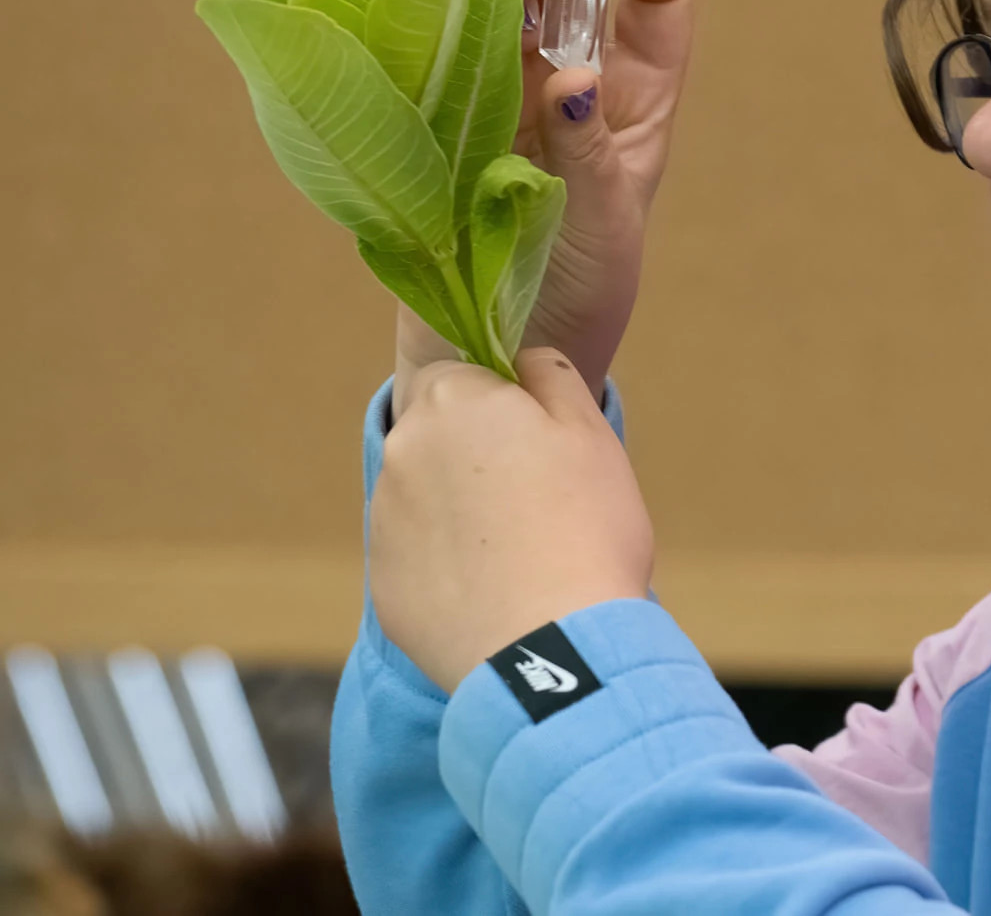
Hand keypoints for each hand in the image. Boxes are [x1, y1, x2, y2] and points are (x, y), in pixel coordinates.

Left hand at [372, 348, 655, 692]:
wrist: (551, 647)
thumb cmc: (585, 528)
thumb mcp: (591, 433)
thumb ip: (551, 375)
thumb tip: (521, 360)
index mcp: (453, 401)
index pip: (463, 375)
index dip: (504, 404)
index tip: (539, 442)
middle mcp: (402, 449)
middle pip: (437, 433)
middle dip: (475, 452)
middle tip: (534, 496)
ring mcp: (384, 518)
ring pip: (425, 493)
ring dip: (459, 507)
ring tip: (517, 550)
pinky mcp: (383, 580)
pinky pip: (418, 554)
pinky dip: (448, 563)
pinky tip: (494, 588)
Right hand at [395, 0, 694, 418]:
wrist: (497, 350)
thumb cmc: (574, 286)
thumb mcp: (598, 223)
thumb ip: (587, 153)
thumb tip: (575, 79)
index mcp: (636, 101)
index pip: (657, 8)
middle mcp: (572, 83)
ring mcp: (504, 95)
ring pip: (501, 8)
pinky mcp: (443, 116)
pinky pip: (435, 51)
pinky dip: (427, 19)